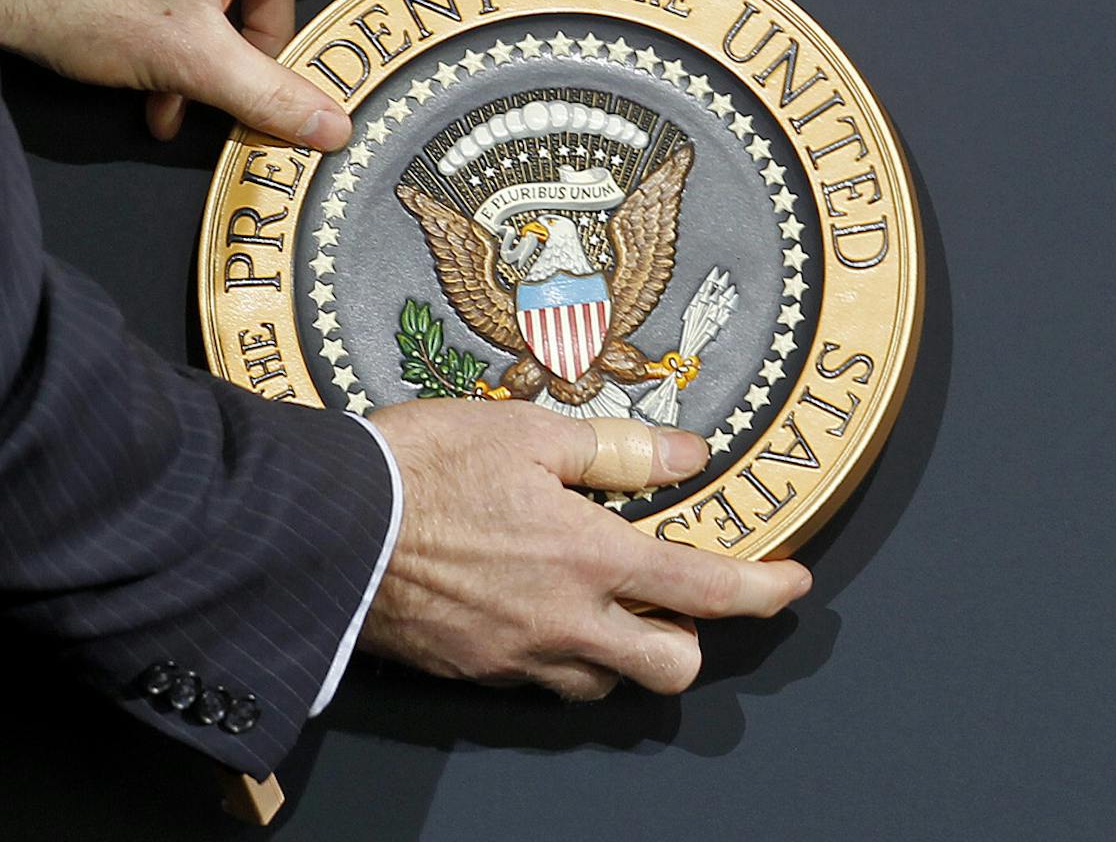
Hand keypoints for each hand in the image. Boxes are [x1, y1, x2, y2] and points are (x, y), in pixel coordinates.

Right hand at [361, 400, 812, 700]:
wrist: (324, 528)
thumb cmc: (420, 468)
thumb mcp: (528, 433)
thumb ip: (617, 450)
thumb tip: (688, 453)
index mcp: (590, 558)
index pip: (707, 592)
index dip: (763, 591)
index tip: (791, 583)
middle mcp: (565, 622)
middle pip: (670, 667)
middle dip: (691, 640)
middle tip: (679, 599)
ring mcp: (517, 657)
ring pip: (604, 682)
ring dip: (622, 651)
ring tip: (604, 602)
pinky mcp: (473, 671)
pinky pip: (539, 680)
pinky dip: (558, 654)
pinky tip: (536, 610)